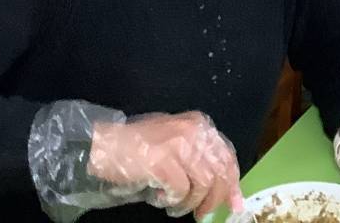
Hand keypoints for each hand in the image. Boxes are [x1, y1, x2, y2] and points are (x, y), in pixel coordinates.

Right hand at [88, 112, 239, 218]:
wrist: (104, 146)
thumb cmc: (140, 147)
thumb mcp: (176, 144)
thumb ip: (199, 159)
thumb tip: (224, 189)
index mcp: (200, 125)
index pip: (227, 156)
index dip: (233, 183)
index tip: (234, 205)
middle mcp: (194, 131)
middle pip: (219, 173)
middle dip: (214, 199)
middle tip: (201, 215)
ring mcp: (179, 144)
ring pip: (202, 184)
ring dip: (189, 203)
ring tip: (174, 207)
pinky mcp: (163, 161)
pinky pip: (180, 190)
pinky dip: (172, 200)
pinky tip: (160, 198)